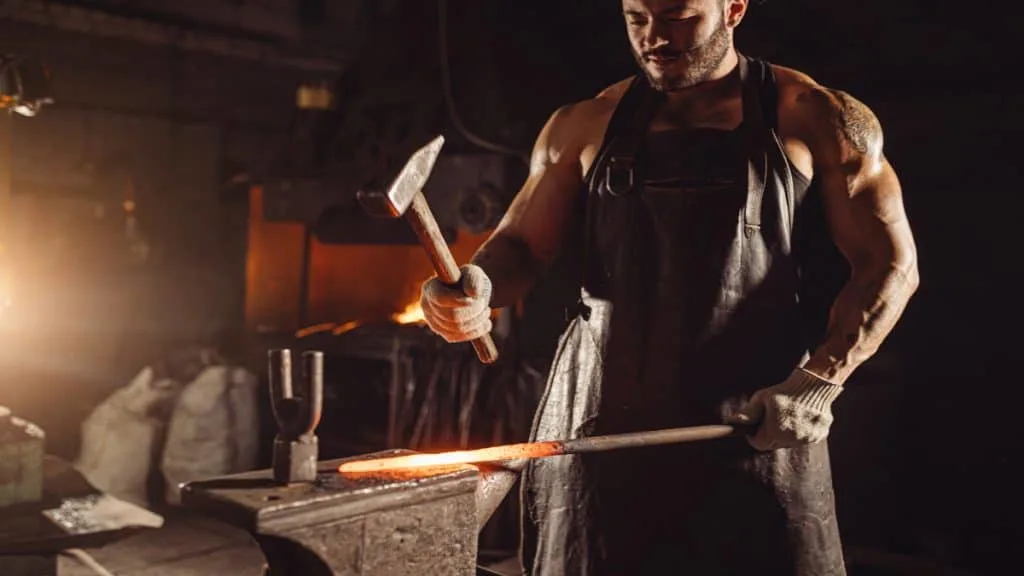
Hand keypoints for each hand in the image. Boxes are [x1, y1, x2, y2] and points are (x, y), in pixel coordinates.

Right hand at [420, 264, 492, 342]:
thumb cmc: (469, 280)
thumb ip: (473, 278)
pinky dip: (476, 331)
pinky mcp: (444, 334)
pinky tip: (486, 323)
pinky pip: (459, 337)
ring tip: (486, 311)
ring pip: (457, 328)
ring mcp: (433, 322)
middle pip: (451, 316)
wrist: (471, 293)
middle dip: (473, 311)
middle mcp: (427, 306)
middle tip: (484, 303)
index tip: (474, 299)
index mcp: (431, 288)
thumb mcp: (473, 273)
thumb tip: (473, 294)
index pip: (440, 298)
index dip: (458, 300)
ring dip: (477, 321)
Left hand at [727, 368, 843, 450]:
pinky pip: (804, 439)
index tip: (754, 428)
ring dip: (785, 434)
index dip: (754, 436)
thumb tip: (730, 421)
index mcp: (776, 431)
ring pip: (789, 442)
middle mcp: (792, 439)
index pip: (759, 444)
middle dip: (769, 434)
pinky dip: (800, 431)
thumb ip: (748, 413)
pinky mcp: (819, 436)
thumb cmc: (784, 391)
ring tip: (786, 415)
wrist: (815, 385)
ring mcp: (807, 439)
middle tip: (771, 418)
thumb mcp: (762, 398)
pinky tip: (800, 417)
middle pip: (773, 444)